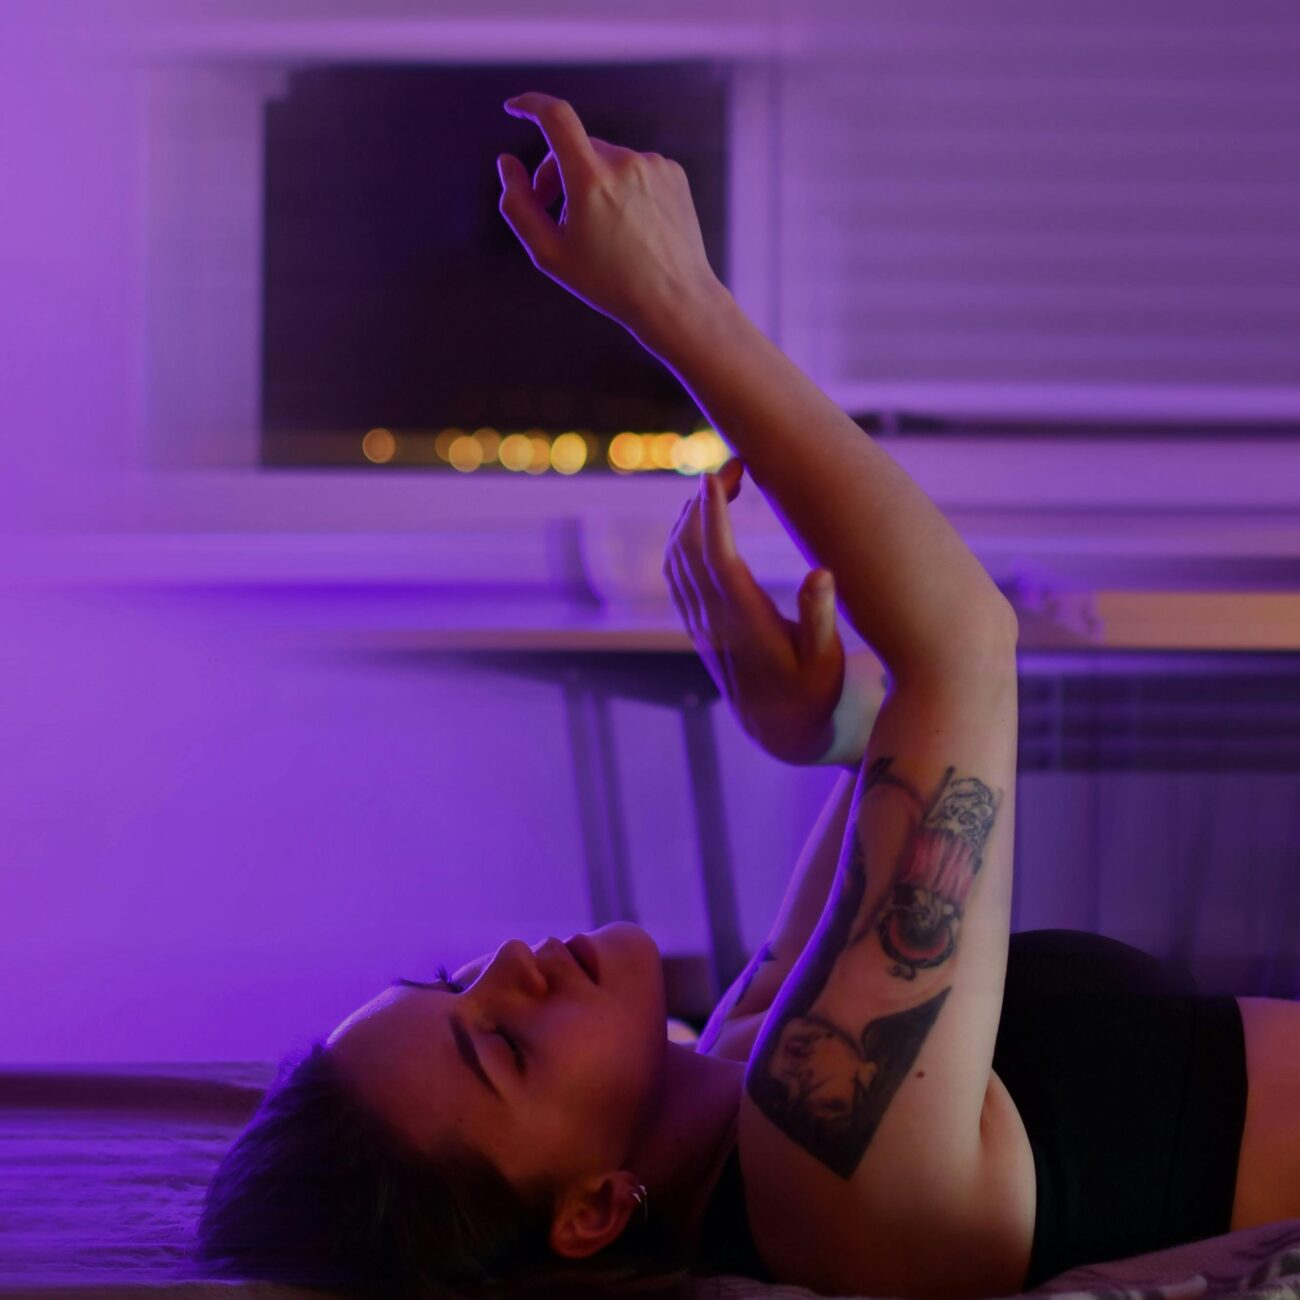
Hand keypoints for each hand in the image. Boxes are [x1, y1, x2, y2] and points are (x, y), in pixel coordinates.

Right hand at [496, 91, 724, 343]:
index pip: (556, 117)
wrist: (674, 300)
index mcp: (590, 179)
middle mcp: (624, 162)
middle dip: (558, 173)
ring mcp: (653, 165)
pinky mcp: (673, 172)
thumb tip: (507, 163)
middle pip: (576, 147)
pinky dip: (624, 188)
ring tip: (601, 229)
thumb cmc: (608, 283)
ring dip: (593, 182)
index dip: (530, 105)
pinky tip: (630, 225)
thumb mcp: (549, 253)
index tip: (516, 108)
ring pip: (606, 160)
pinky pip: (635, 169)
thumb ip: (518, 205)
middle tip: (555, 212)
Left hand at [663, 457, 847, 766]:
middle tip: (734, 466)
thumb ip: (820, 618)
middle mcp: (715, 624)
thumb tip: (820, 573)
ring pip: (677, 559)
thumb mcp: (828, 661)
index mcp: (748, 627)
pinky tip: (702, 518)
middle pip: (692, 550)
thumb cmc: (816, 692)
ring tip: (721, 484)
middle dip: (704, 501)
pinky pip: (676, 574)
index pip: (720, 561)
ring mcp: (701, 625)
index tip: (716, 476)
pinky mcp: (697, 626)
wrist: (781, 730)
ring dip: (691, 516)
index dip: (714, 517)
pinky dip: (683, 538)